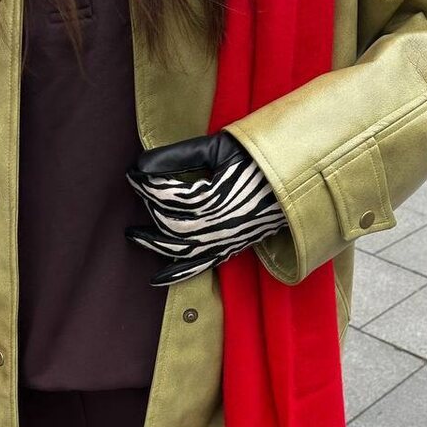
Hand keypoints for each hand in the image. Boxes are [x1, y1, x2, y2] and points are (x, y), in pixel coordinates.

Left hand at [125, 130, 286, 284]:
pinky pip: (200, 267)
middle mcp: (216, 224)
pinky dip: (176, 274)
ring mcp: (224, 240)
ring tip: (132, 235)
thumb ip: (178, 156)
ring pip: (179, 248)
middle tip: (140, 192)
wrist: (295, 178)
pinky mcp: (230, 248)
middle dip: (150, 207)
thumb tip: (140, 165)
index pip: (166, 194)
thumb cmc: (256, 157)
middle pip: (170, 222)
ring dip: (153, 243)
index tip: (132, 174)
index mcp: (213, 197)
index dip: (145, 184)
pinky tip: (155, 279)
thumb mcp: (218, 148)